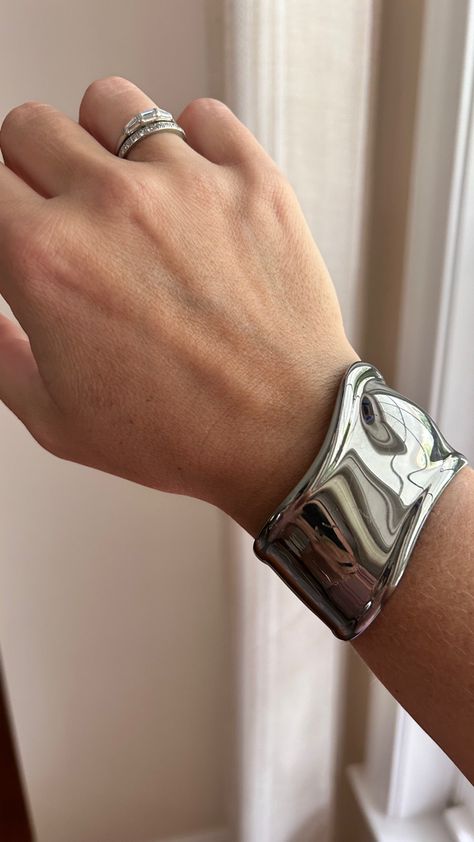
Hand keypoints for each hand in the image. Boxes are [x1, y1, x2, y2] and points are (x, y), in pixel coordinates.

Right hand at [0, 76, 356, 534]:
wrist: (285, 435)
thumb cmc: (179, 435)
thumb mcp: (56, 418)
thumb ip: (1, 351)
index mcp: (48, 260)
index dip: (1, 208)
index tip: (20, 223)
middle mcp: (110, 205)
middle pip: (31, 125)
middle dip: (35, 167)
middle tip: (64, 209)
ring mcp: (187, 184)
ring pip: (109, 102)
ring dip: (103, 141)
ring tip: (126, 190)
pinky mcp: (253, 179)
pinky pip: (200, 115)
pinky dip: (190, 144)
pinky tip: (192, 192)